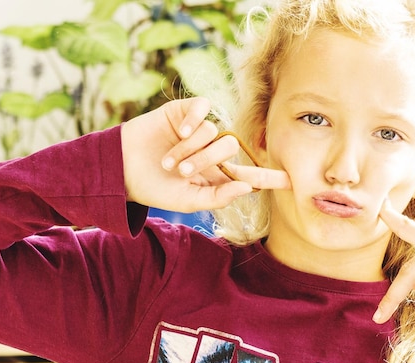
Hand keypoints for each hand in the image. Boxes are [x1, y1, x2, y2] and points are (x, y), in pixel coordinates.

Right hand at [121, 97, 289, 211]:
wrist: (123, 170)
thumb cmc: (156, 189)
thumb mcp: (188, 200)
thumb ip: (218, 196)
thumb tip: (248, 186)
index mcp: (216, 176)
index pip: (249, 175)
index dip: (269, 176)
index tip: (291, 180)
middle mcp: (211, 152)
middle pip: (230, 148)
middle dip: (207, 161)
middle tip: (182, 171)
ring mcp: (199, 131)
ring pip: (215, 131)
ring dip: (191, 148)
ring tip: (169, 160)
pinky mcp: (184, 113)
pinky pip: (203, 110)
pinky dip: (193, 123)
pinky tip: (178, 132)